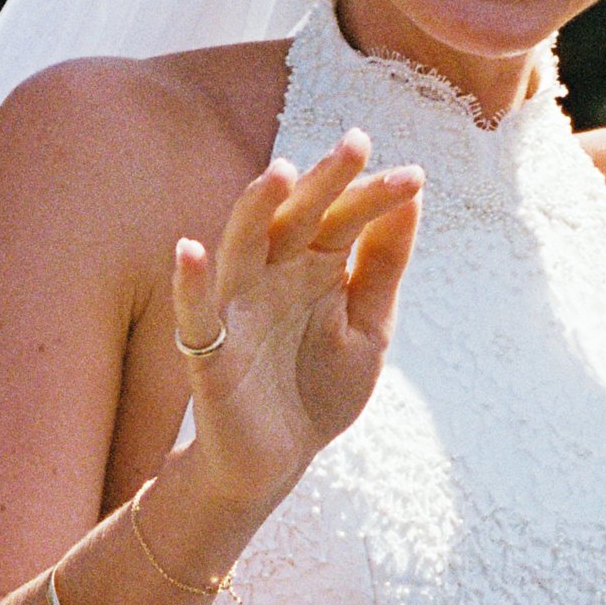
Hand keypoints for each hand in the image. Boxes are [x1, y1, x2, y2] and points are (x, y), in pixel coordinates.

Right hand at [174, 130, 420, 514]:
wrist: (276, 462)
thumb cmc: (317, 389)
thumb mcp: (368, 329)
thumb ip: (383, 268)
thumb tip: (412, 199)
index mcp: (314, 266)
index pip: (344, 218)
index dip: (375, 196)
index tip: (415, 177)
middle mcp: (274, 275)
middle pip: (297, 217)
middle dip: (324, 180)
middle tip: (356, 142)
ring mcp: (238, 308)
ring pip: (243, 247)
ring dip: (257, 209)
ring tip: (280, 174)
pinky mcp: (210, 352)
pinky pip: (195, 314)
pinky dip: (189, 284)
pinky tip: (189, 250)